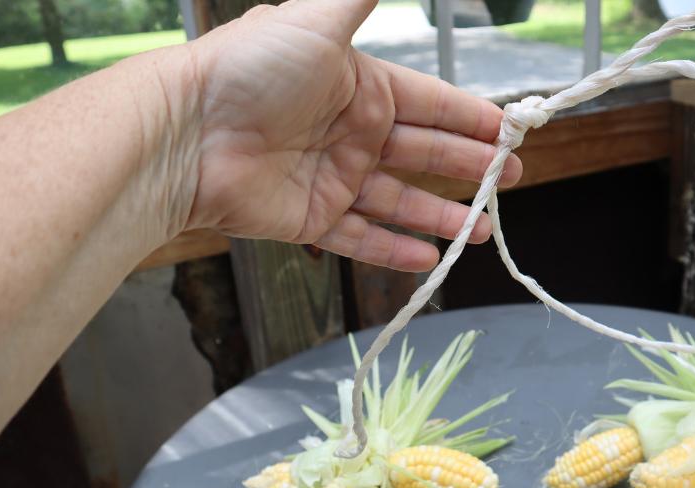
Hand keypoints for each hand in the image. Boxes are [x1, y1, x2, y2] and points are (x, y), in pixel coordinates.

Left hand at [181, 0, 521, 271]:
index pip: (430, 104)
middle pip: (423, 153)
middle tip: (509, 180)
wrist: (185, 133)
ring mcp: (330, 179)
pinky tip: (430, 258)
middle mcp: (348, 133)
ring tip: (483, 229)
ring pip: (399, 202)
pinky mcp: (309, 220)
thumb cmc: (246, 70)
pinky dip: (395, 251)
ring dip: (442, 216)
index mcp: (358, 87)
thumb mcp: (316, 18)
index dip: (470, 118)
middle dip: (469, 167)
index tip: (509, 132)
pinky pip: (361, 239)